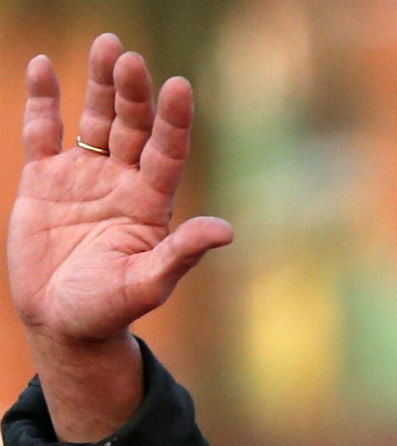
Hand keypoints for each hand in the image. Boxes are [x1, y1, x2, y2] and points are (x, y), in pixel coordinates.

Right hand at [9, 35, 231, 440]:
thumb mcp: (149, 284)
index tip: (179, 86)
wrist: (64, 322)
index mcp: (151, 205)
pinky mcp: (43, 177)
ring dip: (99, 84)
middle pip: (132, 126)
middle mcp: (122, 182)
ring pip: (94, 120)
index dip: (174, 121)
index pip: (167, 152)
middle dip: (132, 93)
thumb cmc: (111, 309)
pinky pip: (43, 130)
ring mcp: (83, 176)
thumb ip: (182, 253)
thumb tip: (226, 230)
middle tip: (130, 57)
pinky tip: (42, 66)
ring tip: (108, 46)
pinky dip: (43, 100)